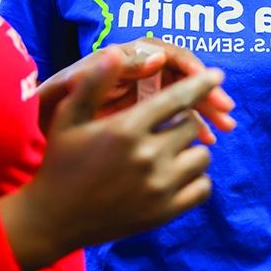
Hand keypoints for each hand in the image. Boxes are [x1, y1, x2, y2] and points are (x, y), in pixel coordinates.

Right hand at [0, 57, 229, 270]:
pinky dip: (196, 178)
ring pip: (202, 156)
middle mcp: (147, 157)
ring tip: (170, 150)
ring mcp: (158, 188)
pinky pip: (203, 188)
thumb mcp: (70, 117)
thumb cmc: (60, 161)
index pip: (178, 98)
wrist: (53, 219)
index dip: (201, 84)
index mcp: (126, 129)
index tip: (217, 75)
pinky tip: (178, 174)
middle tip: (166, 126)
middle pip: (191, 126)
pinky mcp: (164, 213)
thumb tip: (116, 51)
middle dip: (183, 120)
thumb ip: (95, 83)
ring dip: (191, 149)